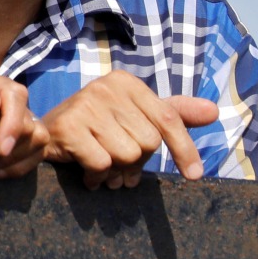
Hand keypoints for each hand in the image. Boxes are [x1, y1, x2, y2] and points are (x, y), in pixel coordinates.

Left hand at [0, 71, 46, 178]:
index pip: (15, 95)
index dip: (13, 124)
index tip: (0, 149)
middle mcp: (4, 97)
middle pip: (28, 122)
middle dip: (1, 149)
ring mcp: (17, 118)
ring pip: (37, 140)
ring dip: (8, 161)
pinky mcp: (22, 140)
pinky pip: (37, 156)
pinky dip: (15, 169)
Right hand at [41, 70, 218, 188]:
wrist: (43, 131)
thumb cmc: (95, 125)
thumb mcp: (134, 115)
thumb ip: (173, 113)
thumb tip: (214, 111)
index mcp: (125, 82)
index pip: (167, 118)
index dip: (184, 149)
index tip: (194, 175)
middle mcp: (105, 87)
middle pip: (147, 142)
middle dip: (136, 161)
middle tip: (118, 161)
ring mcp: (85, 104)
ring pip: (126, 155)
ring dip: (116, 171)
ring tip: (102, 166)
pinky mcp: (69, 126)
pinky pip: (103, 164)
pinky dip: (97, 176)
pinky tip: (87, 171)